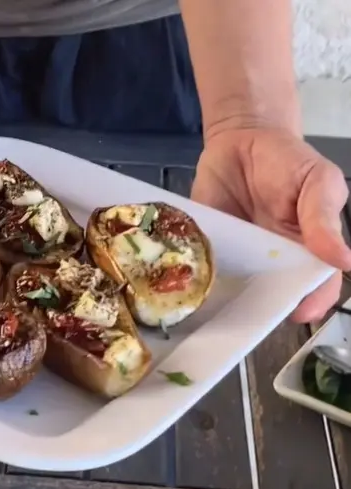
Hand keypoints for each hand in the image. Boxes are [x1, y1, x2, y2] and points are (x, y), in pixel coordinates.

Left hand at [191, 128, 350, 322]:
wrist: (241, 137)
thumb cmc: (288, 160)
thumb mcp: (317, 180)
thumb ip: (324, 218)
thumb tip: (345, 261)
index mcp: (306, 248)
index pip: (314, 285)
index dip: (311, 302)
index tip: (298, 312)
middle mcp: (272, 259)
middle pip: (271, 294)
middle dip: (263, 307)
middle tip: (252, 314)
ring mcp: (237, 255)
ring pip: (234, 287)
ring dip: (226, 297)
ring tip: (220, 305)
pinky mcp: (206, 245)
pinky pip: (200, 266)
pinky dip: (194, 275)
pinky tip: (189, 284)